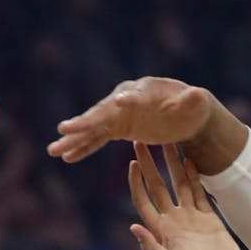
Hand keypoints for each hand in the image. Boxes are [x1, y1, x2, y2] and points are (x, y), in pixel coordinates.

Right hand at [47, 77, 212, 162]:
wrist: (187, 114)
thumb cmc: (193, 107)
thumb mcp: (197, 104)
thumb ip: (194, 100)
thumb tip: (197, 95)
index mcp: (144, 91)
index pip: (130, 97)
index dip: (123, 102)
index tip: (114, 105)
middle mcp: (125, 99)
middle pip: (101, 112)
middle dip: (82, 123)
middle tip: (63, 129)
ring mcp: (118, 114)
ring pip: (93, 128)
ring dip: (73, 139)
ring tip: (53, 150)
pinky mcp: (118, 127)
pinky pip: (96, 138)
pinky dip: (82, 147)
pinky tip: (67, 157)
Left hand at [129, 143, 250, 249]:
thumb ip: (153, 249)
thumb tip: (134, 227)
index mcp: (161, 232)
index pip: (144, 200)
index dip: (136, 182)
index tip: (132, 163)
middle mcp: (173, 222)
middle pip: (158, 187)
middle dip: (149, 165)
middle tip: (141, 141)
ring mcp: (191, 218)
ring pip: (179, 184)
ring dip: (172, 164)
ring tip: (167, 141)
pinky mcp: (209, 218)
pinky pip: (199, 192)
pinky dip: (195, 176)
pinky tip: (189, 160)